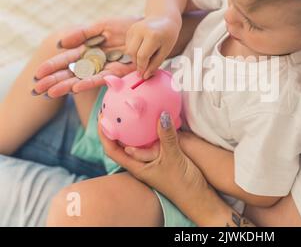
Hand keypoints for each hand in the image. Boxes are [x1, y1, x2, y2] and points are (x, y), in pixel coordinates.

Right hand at [34, 16, 141, 96]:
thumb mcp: (102, 26)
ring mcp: (106, 68)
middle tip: (36, 90)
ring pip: (83, 79)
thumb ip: (82, 34)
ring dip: (67, 86)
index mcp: (89, 51)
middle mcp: (96, 62)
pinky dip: (89, 82)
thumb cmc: (126, 26)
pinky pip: (102, 78)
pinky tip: (76, 87)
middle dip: (54, 81)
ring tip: (51, 92)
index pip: (66, 61)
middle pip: (71, 73)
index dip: (52, 67)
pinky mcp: (120, 72)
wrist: (148, 28)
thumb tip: (61, 43)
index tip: (37, 75)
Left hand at [98, 112, 232, 225]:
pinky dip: (151, 128)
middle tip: (113, 107)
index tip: (101, 117)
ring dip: (133, 126)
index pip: (113, 150)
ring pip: (138, 140)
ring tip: (131, 108)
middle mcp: (142, 162)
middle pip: (122, 143)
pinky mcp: (164, 154)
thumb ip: (167, 137)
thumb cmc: (182, 183)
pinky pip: (154, 139)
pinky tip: (156, 117)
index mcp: (137, 166)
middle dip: (115, 126)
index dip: (104, 134)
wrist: (198, 195)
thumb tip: (162, 115)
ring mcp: (153, 158)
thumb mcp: (173, 158)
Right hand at [126, 16, 180, 78]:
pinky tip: (143, 48)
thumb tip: (145, 76)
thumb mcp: (166, 50)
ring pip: (128, 50)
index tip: (143, 75)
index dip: (142, 67)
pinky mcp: (130, 30)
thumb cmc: (168, 36)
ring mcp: (134, 29)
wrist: (164, 18)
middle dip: (137, 63)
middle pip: (132, 53)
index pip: (142, 56)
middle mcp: (141, 30)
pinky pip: (128, 45)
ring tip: (146, 56)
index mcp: (152, 35)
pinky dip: (134, 51)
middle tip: (145, 67)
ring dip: (135, 57)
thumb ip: (155, 64)